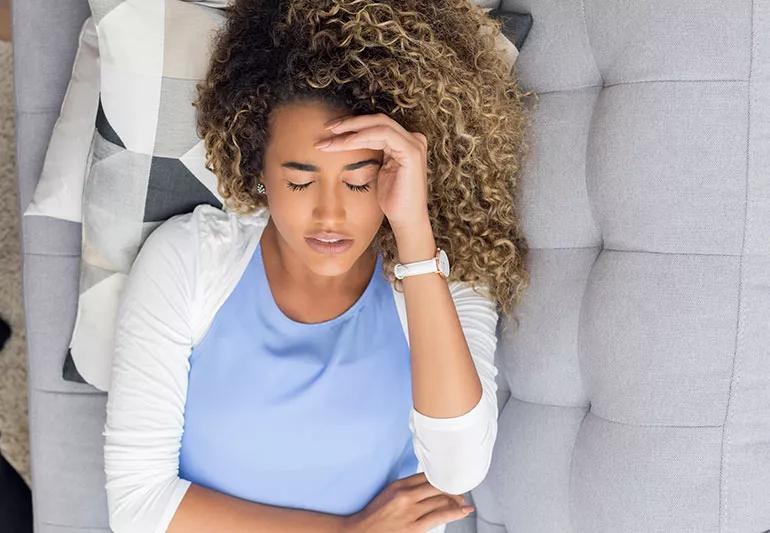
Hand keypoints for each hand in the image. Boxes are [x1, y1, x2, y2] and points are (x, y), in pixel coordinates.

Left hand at [315, 113, 429, 230]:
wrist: (405, 221)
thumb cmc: (391, 201)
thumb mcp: (376, 171)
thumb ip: (368, 154)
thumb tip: (345, 142)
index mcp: (403, 143)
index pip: (375, 126)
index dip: (352, 126)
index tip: (329, 132)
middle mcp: (412, 139)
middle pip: (377, 120)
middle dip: (350, 123)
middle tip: (327, 128)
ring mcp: (414, 144)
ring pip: (378, 124)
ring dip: (351, 129)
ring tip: (330, 137)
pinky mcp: (411, 152)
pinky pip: (383, 134)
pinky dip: (362, 137)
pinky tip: (345, 143)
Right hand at [341, 472, 474, 532]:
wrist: (362, 532)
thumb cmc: (375, 514)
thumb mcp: (389, 492)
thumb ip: (408, 487)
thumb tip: (429, 484)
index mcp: (399, 485)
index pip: (428, 475)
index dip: (443, 476)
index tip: (451, 477)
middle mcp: (406, 496)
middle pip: (437, 486)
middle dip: (453, 488)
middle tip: (460, 490)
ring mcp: (411, 512)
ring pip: (441, 500)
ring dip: (456, 500)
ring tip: (463, 502)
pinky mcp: (414, 527)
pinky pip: (440, 516)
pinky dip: (455, 512)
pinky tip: (464, 511)